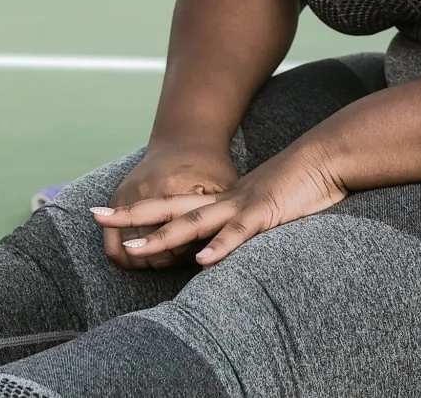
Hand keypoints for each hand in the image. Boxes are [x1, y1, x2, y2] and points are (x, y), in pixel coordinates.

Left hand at [94, 147, 346, 268]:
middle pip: (168, 209)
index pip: (171, 204)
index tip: (107, 213)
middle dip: (131, 215)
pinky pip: (237, 233)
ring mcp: (240, 206)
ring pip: (193, 223)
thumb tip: (220, 244)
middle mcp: (222, 201)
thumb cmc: (296, 184)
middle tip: (96, 216)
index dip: (139, 209)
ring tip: (133, 248)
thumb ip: (240, 224)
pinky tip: (200, 261)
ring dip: (162, 237)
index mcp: (220, 199)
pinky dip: (218, 247)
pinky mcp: (263, 214)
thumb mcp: (262, 207)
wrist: (323, 158)